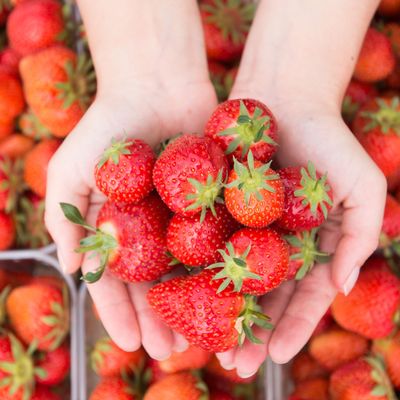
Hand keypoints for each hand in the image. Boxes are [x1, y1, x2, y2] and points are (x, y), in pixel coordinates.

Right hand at [45, 80, 217, 357]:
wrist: (156, 84)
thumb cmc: (108, 125)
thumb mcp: (71, 170)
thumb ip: (67, 220)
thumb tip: (74, 269)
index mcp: (119, 229)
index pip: (117, 280)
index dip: (122, 312)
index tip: (133, 343)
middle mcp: (152, 229)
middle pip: (157, 283)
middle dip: (162, 317)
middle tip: (171, 351)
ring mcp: (185, 217)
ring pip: (190, 269)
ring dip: (196, 303)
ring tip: (207, 336)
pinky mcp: (216, 201)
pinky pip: (221, 238)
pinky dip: (225, 265)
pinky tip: (233, 294)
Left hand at [216, 99, 385, 376]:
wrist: (284, 96)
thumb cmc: (329, 139)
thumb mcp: (362, 186)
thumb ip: (362, 236)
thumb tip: (345, 284)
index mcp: (308, 245)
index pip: (302, 296)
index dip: (292, 327)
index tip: (274, 356)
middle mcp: (273, 242)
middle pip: (262, 296)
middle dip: (250, 331)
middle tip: (233, 366)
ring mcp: (242, 226)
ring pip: (229, 279)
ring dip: (218, 313)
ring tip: (203, 345)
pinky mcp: (214, 207)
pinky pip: (203, 243)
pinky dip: (193, 270)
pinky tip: (180, 297)